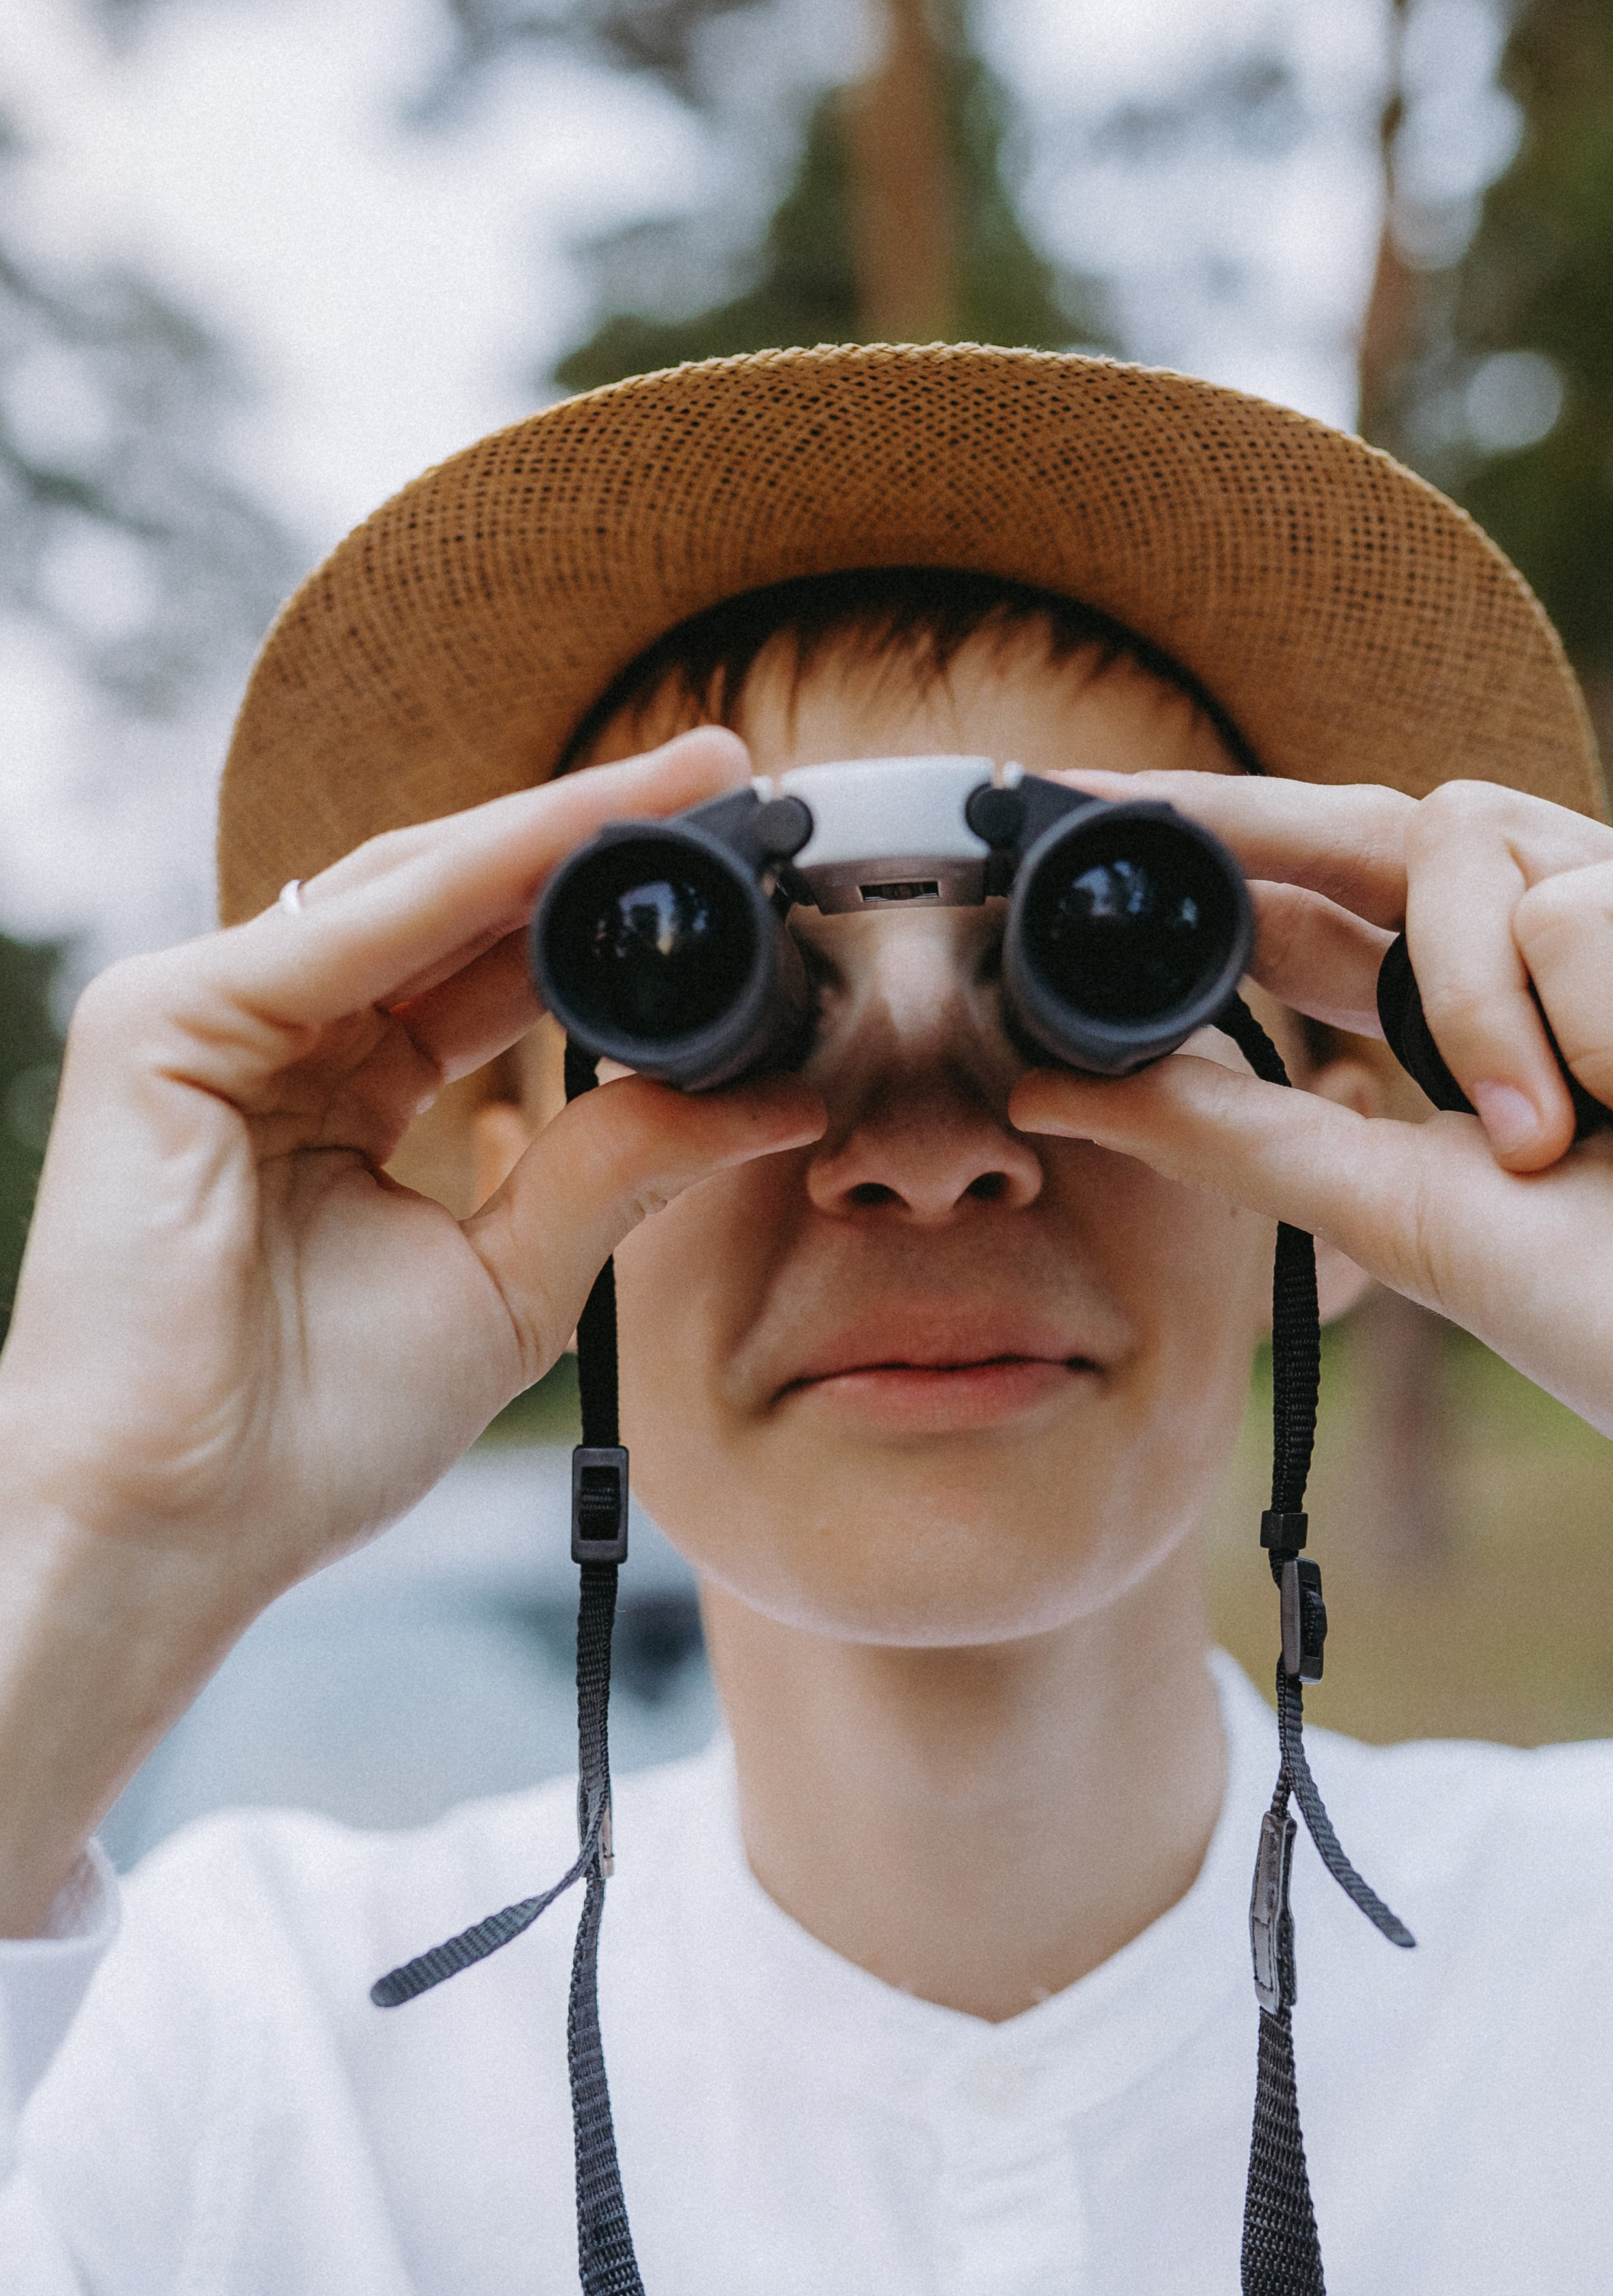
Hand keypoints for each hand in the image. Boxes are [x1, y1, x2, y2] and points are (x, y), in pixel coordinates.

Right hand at [0, 729, 823, 1926]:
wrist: (186, 1523)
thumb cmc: (314, 1431)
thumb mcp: (511, 1282)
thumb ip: (616, 1172)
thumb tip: (769, 1100)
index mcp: (345, 1094)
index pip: (491, 967)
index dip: (609, 912)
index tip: (735, 861)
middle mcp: (279, 1037)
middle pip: (456, 902)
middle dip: (596, 837)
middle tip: (732, 772)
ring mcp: (210, 1017)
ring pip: (409, 888)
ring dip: (552, 829)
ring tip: (684, 780)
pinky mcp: (162, 1023)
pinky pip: (347, 929)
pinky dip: (469, 878)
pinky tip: (578, 837)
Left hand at [1011, 772, 1612, 1593]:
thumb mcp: (1379, 1205)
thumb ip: (1225, 1129)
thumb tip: (1049, 1086)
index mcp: (1455, 1020)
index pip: (1305, 912)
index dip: (1199, 862)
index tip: (1063, 818)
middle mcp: (1542, 947)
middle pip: (1365, 828)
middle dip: (1241, 813)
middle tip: (1118, 802)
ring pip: (1463, 846)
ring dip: (1477, 1014)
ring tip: (1555, 1148)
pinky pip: (1590, 907)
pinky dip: (1607, 1035)